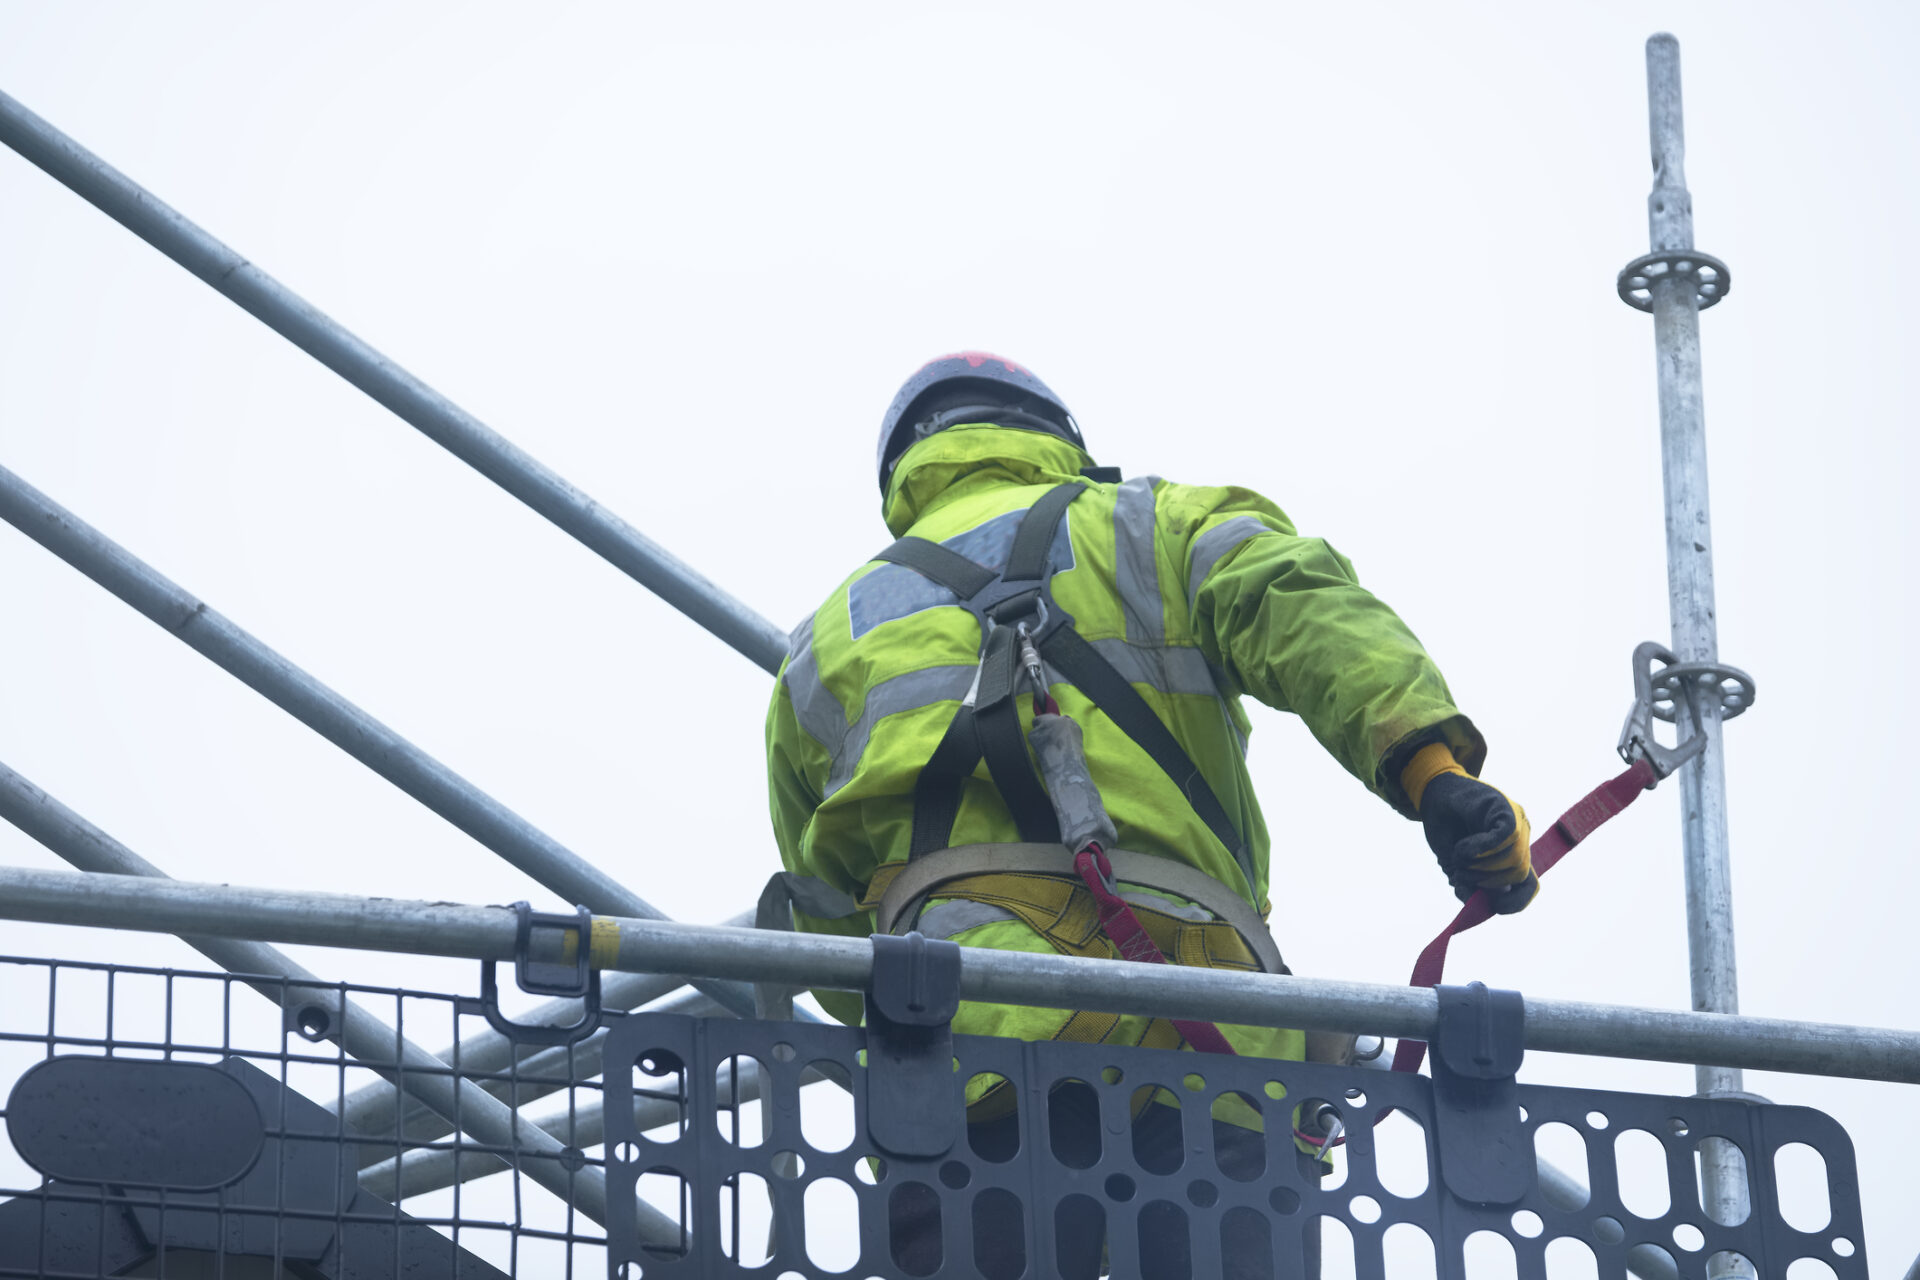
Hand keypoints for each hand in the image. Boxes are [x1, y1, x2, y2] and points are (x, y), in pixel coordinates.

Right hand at [1401, 744, 1536, 911]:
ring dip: (1481, 866)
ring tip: (1457, 854)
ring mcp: (1516, 821)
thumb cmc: (1446, 828)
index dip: (1516, 902)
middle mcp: (1521, 837)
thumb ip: (1471, 886)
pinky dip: (1483, 848)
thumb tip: (1488, 904)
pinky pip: (1506, 836)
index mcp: (1513, 854)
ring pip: (1514, 859)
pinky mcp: (1505, 808)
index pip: (1529, 885)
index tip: (1494, 908)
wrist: (1432, 794)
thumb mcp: (1456, 866)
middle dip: (1487, 882)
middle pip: (1519, 873)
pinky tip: (1462, 848)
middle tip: (1460, 872)